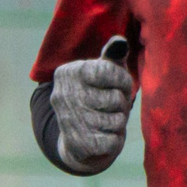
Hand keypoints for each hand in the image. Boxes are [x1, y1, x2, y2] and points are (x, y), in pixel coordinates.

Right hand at [50, 56, 135, 173]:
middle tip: (111, 107)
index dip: (123, 80)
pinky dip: (115, 140)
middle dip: (121, 104)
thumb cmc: (97, 95)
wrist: (77, 138)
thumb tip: (120, 42)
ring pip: (117, 121)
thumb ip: (112, 56)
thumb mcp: (104, 72)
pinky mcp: (78, 145)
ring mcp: (69, 121)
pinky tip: (104, 136)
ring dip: (118, 122)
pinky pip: (114, 141)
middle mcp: (63, 95)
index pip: (108, 70)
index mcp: (67, 72)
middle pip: (115, 98)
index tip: (120, 86)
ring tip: (107, 120)